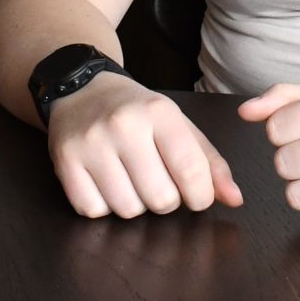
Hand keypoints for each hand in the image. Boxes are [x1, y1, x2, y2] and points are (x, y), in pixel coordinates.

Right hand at [46, 73, 244, 218]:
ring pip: (127, 210)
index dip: (200, 197)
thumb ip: (210, 163)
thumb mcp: (178, 125)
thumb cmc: (137, 112)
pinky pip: (93, 211)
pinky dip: (103, 206)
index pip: (191, 172)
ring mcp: (90, 144)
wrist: (81, 89)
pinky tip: (106, 183)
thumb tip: (235, 200)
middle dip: (166, 200)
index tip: (196, 196)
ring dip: (135, 204)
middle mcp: (123, 126)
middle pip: (161, 199)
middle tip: (158, 181)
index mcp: (160, 113)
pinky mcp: (64, 161)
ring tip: (131, 180)